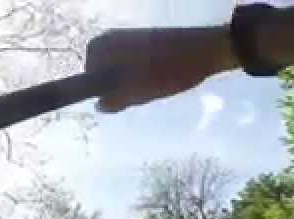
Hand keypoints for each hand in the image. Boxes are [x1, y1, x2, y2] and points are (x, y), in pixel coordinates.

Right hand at [86, 26, 238, 112]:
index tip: (120, 99)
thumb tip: (99, 105)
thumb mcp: (139, 92)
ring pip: (118, 72)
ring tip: (150, 88)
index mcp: (106, 46)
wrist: (205, 51)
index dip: (102, 92)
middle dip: (116, 88)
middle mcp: (112, 38)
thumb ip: (115, 100)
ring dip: (130, 84)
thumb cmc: (169, 71)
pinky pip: (130, 65)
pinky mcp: (143, 42)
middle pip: (102, 75)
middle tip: (136, 95)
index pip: (87, 78)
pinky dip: (139, 76)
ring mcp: (128, 39)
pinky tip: (157, 80)